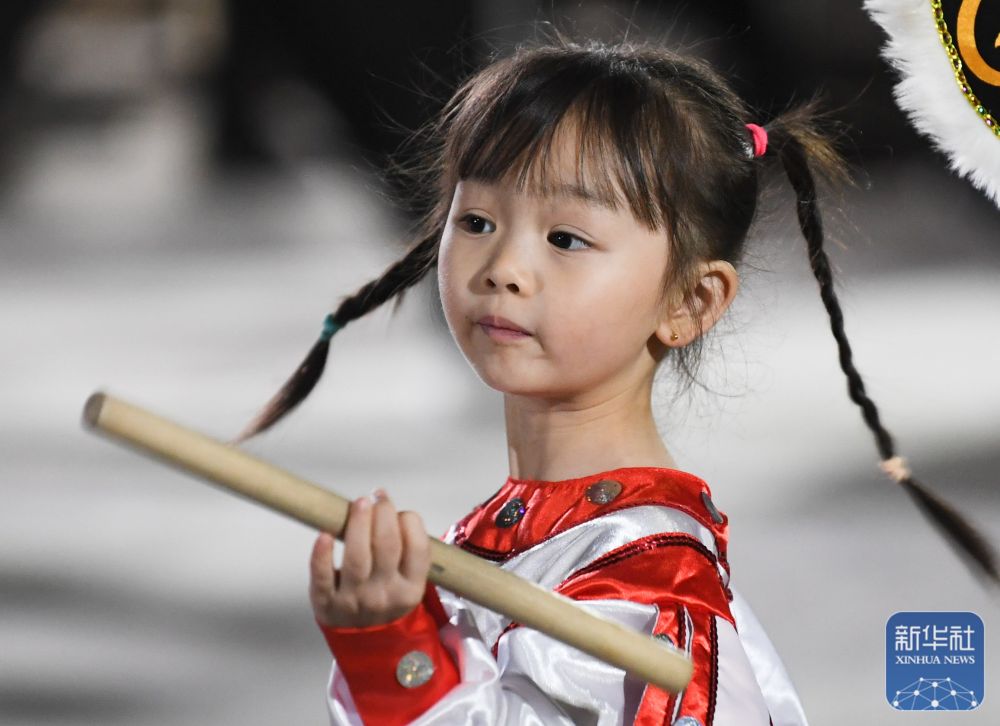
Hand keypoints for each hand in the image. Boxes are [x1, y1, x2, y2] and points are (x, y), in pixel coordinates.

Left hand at [310, 488, 430, 627]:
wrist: (366, 643)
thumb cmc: (387, 598)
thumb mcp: (409, 582)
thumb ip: (407, 549)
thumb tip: (387, 508)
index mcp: (411, 590)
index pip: (417, 549)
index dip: (410, 522)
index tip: (401, 511)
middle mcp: (384, 596)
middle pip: (387, 547)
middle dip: (384, 514)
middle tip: (378, 497)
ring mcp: (354, 601)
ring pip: (357, 557)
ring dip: (359, 524)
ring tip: (360, 503)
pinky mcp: (326, 603)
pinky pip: (323, 577)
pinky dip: (321, 555)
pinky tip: (324, 534)